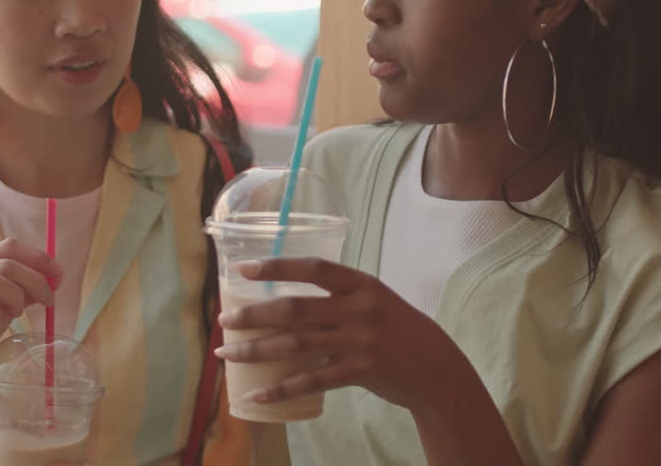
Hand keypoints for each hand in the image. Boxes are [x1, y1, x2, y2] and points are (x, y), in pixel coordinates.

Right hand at [0, 238, 60, 398]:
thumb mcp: (1, 308)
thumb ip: (20, 291)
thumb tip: (51, 279)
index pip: (8, 247)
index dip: (38, 257)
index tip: (58, 274)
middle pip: (5, 262)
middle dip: (36, 278)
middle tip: (50, 299)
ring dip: (15, 295)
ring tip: (18, 313)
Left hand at [214, 257, 443, 411]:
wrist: (435, 367)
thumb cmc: (396, 329)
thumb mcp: (373, 300)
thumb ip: (336, 297)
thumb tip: (282, 301)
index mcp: (360, 284)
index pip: (313, 267)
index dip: (276, 266)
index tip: (243, 269)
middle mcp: (359, 308)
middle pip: (295, 308)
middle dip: (254, 315)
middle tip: (225, 321)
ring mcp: (359, 341)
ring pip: (295, 344)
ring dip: (256, 350)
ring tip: (227, 355)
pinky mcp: (359, 372)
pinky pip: (311, 381)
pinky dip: (281, 389)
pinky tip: (257, 394)